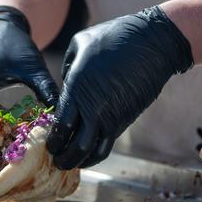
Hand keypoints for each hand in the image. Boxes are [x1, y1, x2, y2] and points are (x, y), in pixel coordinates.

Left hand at [47, 6, 193, 168]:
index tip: (48, 144)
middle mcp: (93, 107)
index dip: (53, 140)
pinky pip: (107, 144)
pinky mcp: (126, 119)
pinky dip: (95, 154)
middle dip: (63, 158)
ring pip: (92, 152)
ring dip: (80, 162)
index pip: (60, 125)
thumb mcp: (80, 44)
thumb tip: (65, 86)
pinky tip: (88, 154)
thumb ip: (67, 69)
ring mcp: (111, 116)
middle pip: (74, 146)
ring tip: (71, 164)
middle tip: (56, 162)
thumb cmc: (114, 37)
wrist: (153, 43)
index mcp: (77, 88)